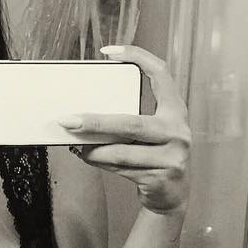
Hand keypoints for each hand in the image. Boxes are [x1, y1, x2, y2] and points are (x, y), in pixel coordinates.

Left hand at [57, 44, 191, 216]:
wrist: (172, 195)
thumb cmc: (154, 156)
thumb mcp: (150, 132)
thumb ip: (130, 119)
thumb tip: (85, 114)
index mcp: (175, 110)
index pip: (161, 73)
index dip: (138, 57)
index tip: (109, 52)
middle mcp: (178, 130)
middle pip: (130, 122)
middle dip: (95, 122)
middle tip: (69, 120)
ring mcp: (172, 155)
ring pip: (121, 150)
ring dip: (93, 149)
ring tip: (76, 144)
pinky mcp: (161, 176)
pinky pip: (121, 167)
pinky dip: (100, 162)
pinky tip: (88, 157)